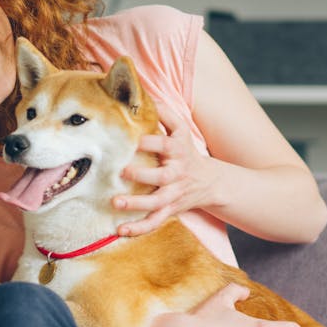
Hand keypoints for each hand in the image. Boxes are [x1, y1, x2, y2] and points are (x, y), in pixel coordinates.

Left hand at [114, 103, 219, 236]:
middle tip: (122, 172)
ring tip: (116, 203)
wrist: (210, 182)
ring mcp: (172, 195)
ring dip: (136, 205)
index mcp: (177, 152)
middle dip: (142, 175)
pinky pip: (154, 222)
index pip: (165, 145)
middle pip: (161, 178)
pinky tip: (120, 231)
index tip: (134, 140)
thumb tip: (145, 95)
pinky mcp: (169, 211)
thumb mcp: (181, 130)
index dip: (151, 143)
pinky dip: (138, 229)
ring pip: (156, 204)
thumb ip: (164, 113)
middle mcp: (176, 175)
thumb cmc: (186, 152)